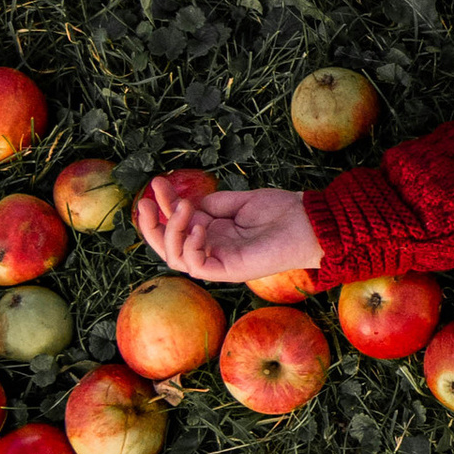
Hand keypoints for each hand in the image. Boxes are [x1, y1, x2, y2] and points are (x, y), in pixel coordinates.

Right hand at [132, 179, 319, 286]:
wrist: (309, 222)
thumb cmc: (281, 212)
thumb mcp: (239, 202)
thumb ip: (211, 204)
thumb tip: (184, 203)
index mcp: (212, 233)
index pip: (177, 223)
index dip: (164, 204)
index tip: (157, 182)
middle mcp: (211, 249)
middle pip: (167, 245)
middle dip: (151, 225)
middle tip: (144, 201)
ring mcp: (219, 261)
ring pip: (175, 257)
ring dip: (171, 231)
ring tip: (183, 207)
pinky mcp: (229, 271)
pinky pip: (196, 266)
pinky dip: (190, 248)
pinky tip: (198, 228)